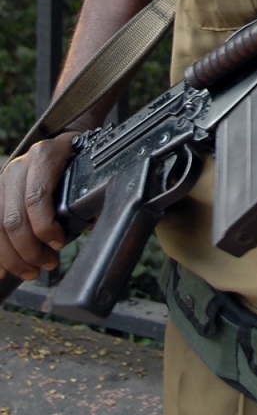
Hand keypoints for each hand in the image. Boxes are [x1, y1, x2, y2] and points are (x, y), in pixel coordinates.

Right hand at [0, 132, 75, 281]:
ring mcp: (4, 180)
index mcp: (44, 156)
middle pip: (14, 219)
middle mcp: (19, 167)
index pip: (36, 198)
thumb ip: (86, 195)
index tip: (59, 244)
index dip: (45, 228)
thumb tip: (89, 225)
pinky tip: (4, 269)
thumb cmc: (76, 159)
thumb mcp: (84, 168)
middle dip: (30, 250)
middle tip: (47, 265)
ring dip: (13, 257)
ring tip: (31, 271)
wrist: (59, 143)